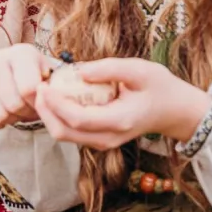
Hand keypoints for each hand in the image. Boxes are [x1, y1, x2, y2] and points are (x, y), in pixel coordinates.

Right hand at [0, 43, 55, 130]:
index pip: (27, 89)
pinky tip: (0, 113)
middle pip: (12, 104)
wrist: (18, 79)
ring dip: (9, 119)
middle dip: (23, 112)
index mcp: (20, 53)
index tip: (40, 100)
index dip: (36, 103)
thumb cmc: (36, 81)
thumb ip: (49, 90)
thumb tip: (41, 100)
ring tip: (14, 109)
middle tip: (26, 106)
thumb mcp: (49, 81)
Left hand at [33, 58, 211, 150]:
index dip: (55, 103)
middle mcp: (108, 138)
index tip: (43, 84)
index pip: (77, 119)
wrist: (174, 111)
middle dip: (45, 111)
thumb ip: (109, 69)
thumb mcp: (140, 69)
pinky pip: (72, 132)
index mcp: (119, 121)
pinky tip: (56, 96)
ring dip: (49, 114)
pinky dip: (59, 116)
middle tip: (37, 86)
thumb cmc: (159, 87)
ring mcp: (103, 143)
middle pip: (64, 132)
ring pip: (65, 135)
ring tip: (43, 89)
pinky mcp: (99, 140)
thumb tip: (78, 70)